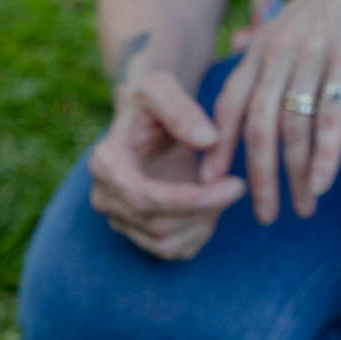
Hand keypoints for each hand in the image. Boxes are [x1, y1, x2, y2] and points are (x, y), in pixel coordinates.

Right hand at [86, 67, 244, 260]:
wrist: (147, 117)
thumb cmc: (154, 100)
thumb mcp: (162, 88)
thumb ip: (181, 109)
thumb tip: (208, 140)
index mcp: (105, 162)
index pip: (144, 197)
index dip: (192, 199)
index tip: (236, 184)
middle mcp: (104, 196)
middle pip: (158, 225)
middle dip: (206, 210)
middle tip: (236, 186)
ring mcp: (117, 218)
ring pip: (165, 243)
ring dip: (204, 224)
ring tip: (222, 191)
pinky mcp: (136, 233)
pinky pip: (170, 251)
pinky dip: (197, 235)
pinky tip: (210, 207)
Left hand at [206, 0, 340, 224]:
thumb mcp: (295, 21)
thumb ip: (269, 45)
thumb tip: (239, 52)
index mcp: (262, 46)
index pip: (228, 104)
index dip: (218, 146)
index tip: (209, 183)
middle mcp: (278, 53)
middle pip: (256, 126)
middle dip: (257, 176)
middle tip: (262, 215)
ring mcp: (311, 58)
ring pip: (291, 128)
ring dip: (295, 175)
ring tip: (303, 208)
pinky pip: (329, 119)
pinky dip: (325, 156)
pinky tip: (323, 184)